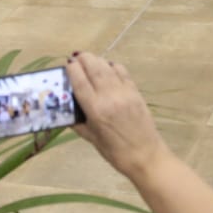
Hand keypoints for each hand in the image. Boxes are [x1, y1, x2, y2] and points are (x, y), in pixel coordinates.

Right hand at [68, 51, 167, 178]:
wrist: (146, 156)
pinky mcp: (135, 92)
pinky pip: (122, 72)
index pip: (80, 81)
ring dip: (96, 60)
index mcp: (95, 110)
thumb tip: (66, 111)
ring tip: (89, 59)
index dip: (72, 69)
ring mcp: (124, 92)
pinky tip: (107, 67)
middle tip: (76, 56)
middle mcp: (109, 97)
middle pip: (93, 68)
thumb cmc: (116, 152)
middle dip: (83, 59)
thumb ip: (78, 123)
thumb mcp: (92, 139)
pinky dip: (112, 66)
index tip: (68, 63)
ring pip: (107, 67)